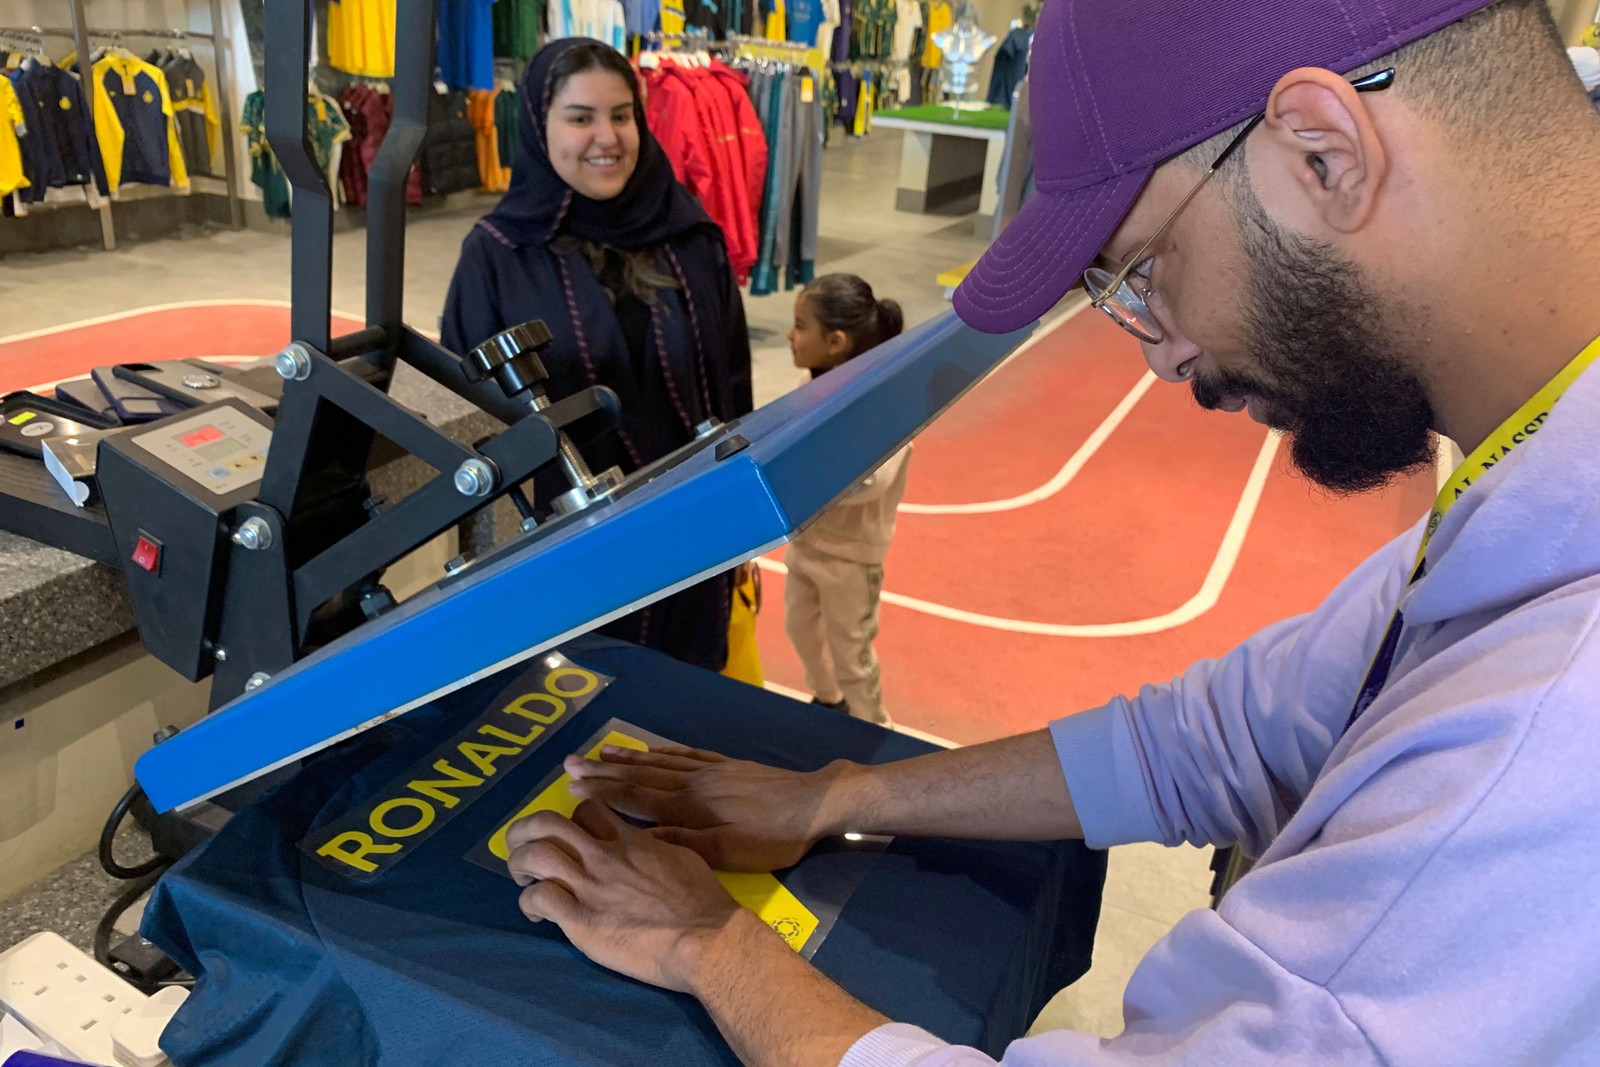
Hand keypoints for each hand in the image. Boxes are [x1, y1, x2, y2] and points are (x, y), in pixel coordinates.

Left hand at [505, 800, 743, 992]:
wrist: (706, 938)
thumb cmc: (703, 901)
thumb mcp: (682, 856)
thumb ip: (654, 846)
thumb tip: (643, 846)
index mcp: (629, 839)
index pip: (587, 808)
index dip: (571, 816)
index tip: (569, 831)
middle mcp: (603, 855)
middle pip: (547, 822)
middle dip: (526, 830)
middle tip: (522, 845)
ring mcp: (589, 886)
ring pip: (534, 855)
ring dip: (519, 863)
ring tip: (522, 878)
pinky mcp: (580, 920)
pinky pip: (537, 898)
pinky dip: (528, 903)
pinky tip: (536, 914)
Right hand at [566, 744, 849, 871]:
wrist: (814, 803)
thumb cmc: (773, 836)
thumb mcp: (729, 852)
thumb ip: (683, 844)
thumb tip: (639, 839)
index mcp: (689, 807)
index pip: (635, 796)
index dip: (602, 791)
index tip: (570, 784)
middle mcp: (693, 783)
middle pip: (640, 774)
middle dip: (603, 770)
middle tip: (570, 763)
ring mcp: (710, 770)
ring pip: (660, 761)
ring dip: (628, 757)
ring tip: (601, 752)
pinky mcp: (728, 765)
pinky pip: (686, 754)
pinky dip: (663, 751)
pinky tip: (652, 749)